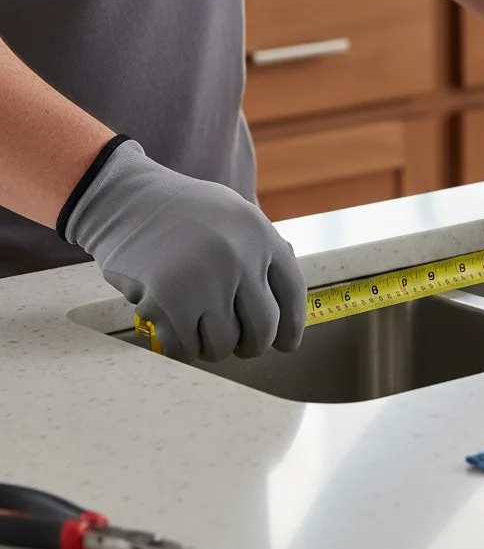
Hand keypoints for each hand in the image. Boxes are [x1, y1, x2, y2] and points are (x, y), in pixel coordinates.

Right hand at [65, 141, 305, 361]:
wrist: (124, 199)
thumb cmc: (181, 211)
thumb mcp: (235, 215)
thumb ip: (261, 252)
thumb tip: (283, 300)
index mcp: (261, 235)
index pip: (293, 293)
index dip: (292, 326)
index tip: (286, 343)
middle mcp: (240, 258)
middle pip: (263, 328)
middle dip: (252, 345)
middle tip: (240, 345)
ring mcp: (206, 281)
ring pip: (223, 344)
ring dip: (211, 346)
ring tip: (198, 326)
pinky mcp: (169, 302)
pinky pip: (185, 348)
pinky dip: (180, 347)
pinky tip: (173, 327)